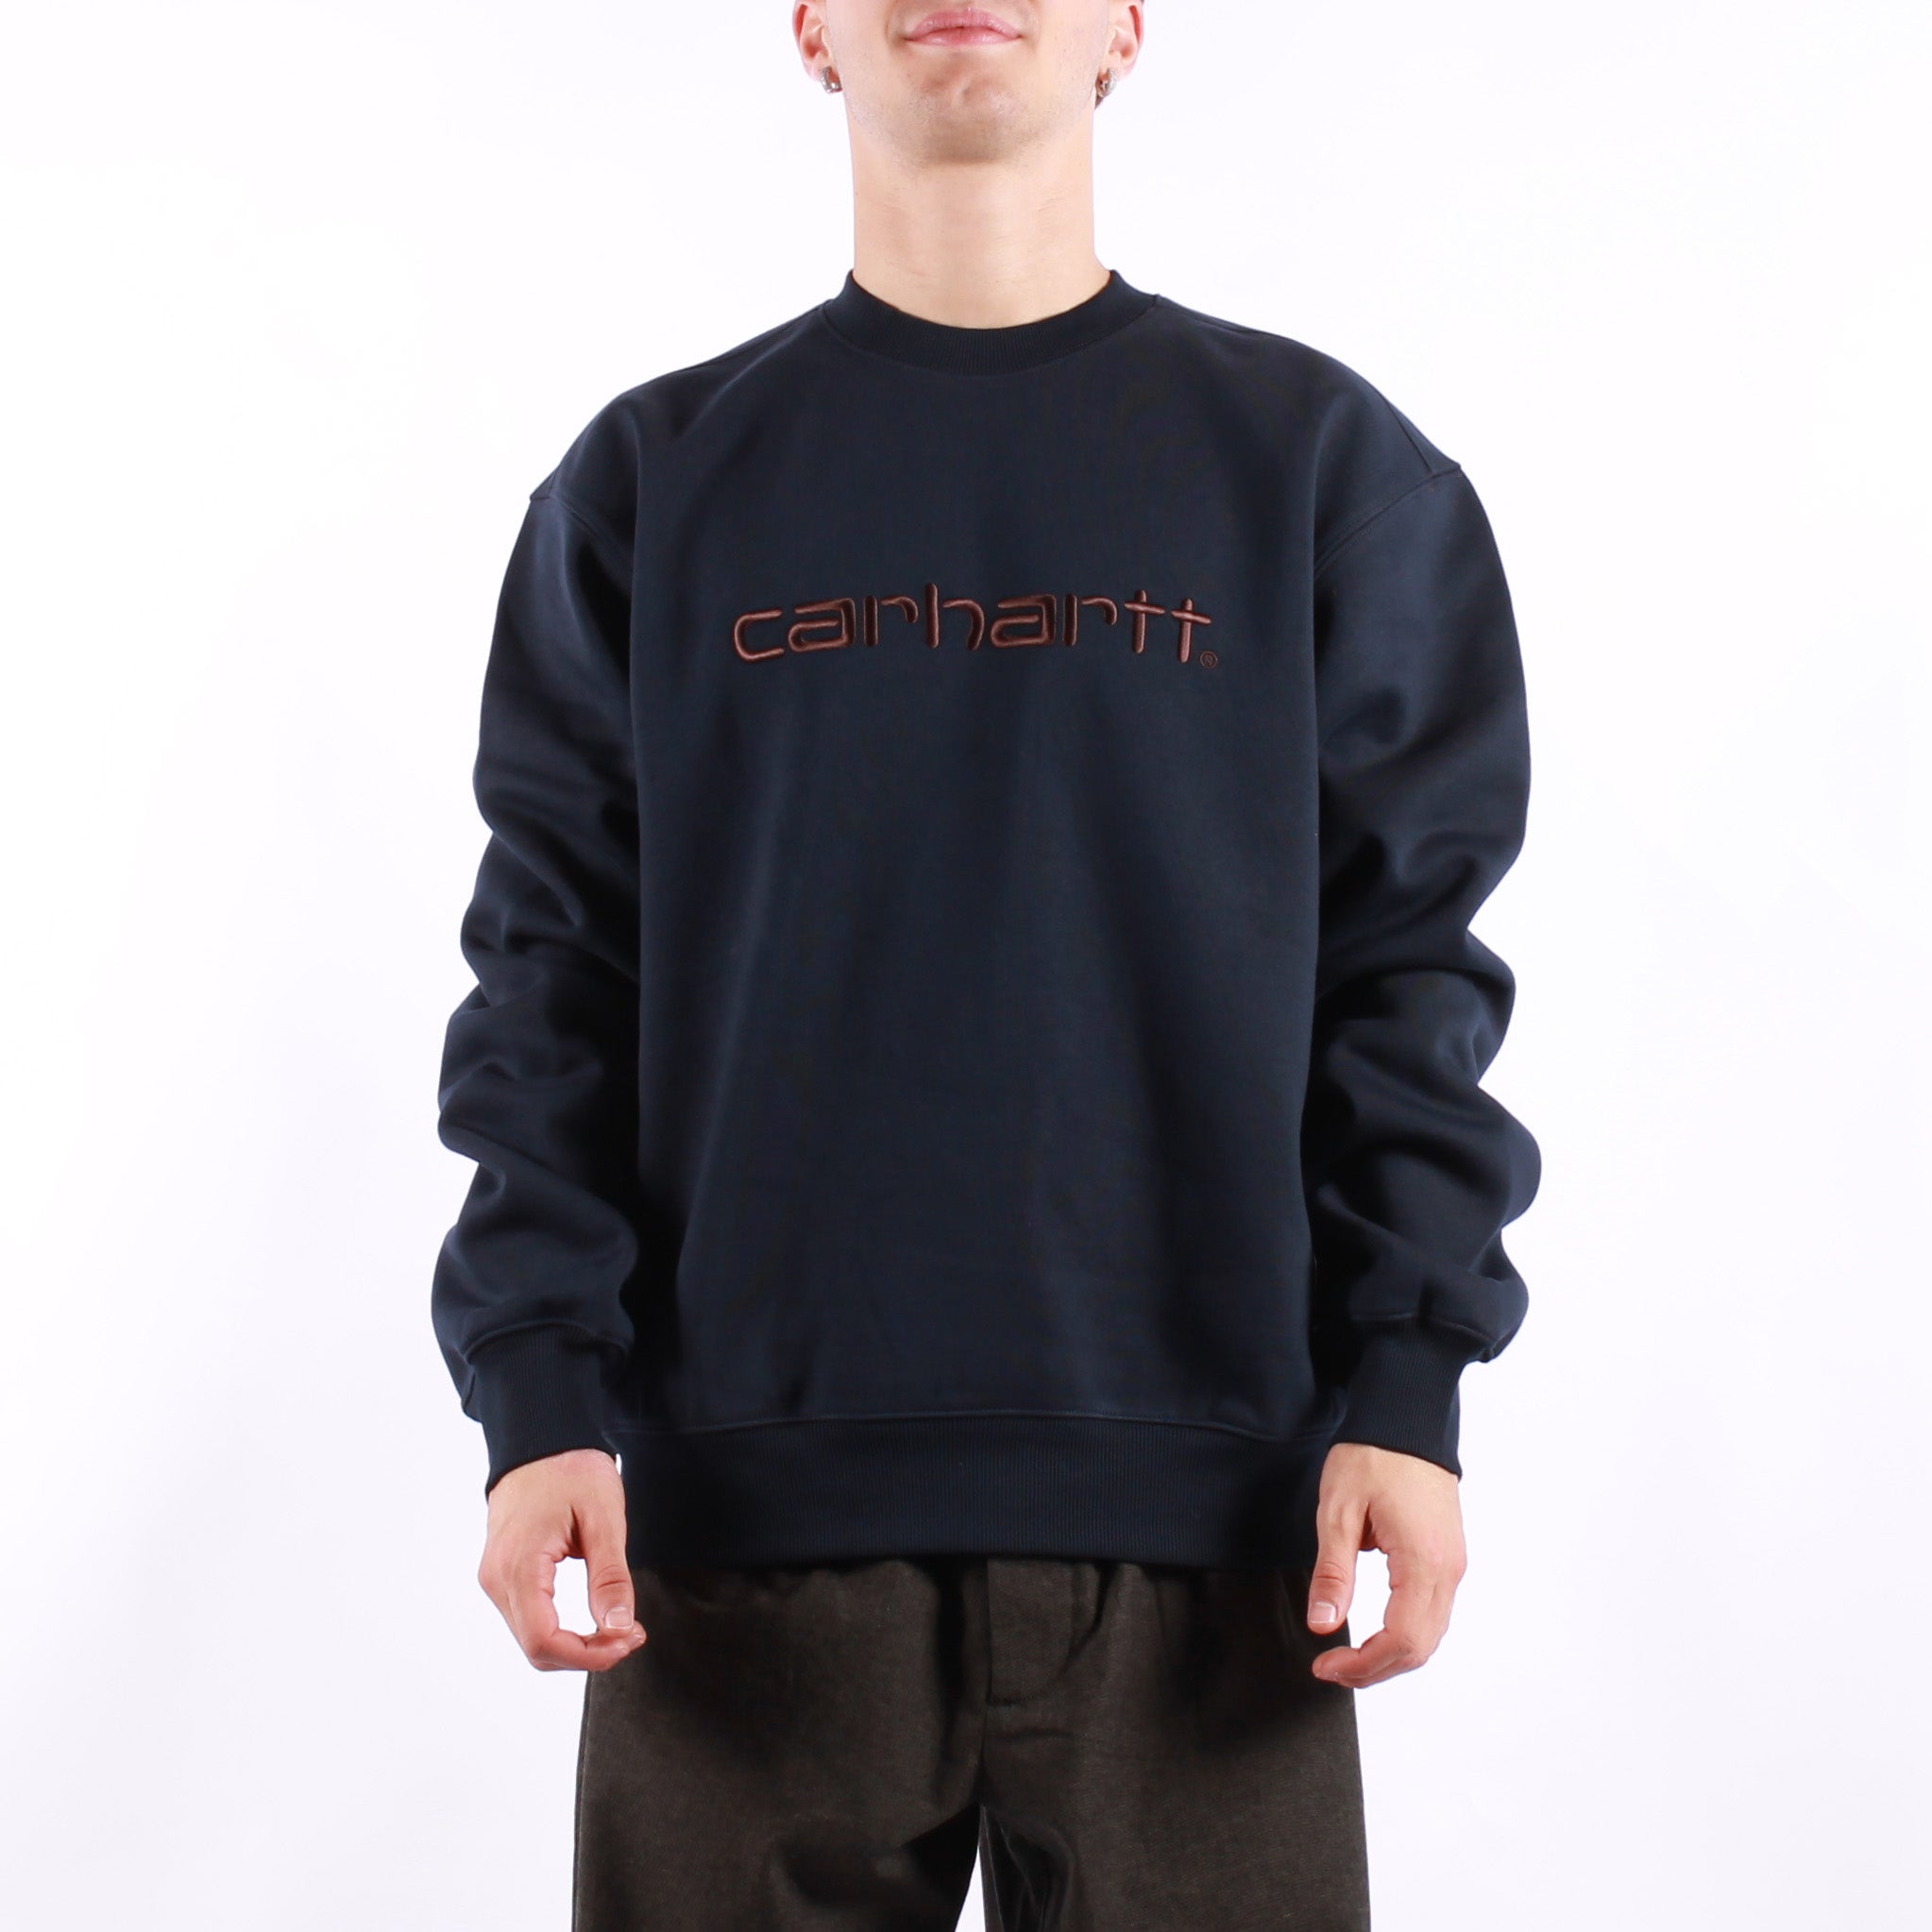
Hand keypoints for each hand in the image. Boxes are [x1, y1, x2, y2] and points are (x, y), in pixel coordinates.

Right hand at [477, 1447, 647, 1670]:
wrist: (540, 1441)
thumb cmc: (571, 1470)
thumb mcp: (603, 1517)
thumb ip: (610, 1576)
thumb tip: (618, 1627)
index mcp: (518, 1565)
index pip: (543, 1640)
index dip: (588, 1655)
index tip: (629, 1639)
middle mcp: (497, 1579)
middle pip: (536, 1648)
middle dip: (587, 1653)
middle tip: (631, 1634)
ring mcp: (496, 1579)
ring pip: (532, 1639)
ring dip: (575, 1646)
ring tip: (619, 1626)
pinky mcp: (503, 1576)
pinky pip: (529, 1620)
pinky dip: (562, 1630)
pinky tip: (594, 1618)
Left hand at [1305, 1441, 1466, 1688]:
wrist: (1406, 1419)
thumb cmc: (1372, 1457)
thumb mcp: (1338, 1512)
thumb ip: (1332, 1573)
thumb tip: (1323, 1625)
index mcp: (1422, 1562)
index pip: (1401, 1640)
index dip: (1363, 1665)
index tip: (1324, 1666)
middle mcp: (1448, 1570)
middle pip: (1420, 1647)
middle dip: (1375, 1669)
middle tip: (1331, 1669)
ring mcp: (1453, 1565)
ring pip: (1429, 1635)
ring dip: (1390, 1655)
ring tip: (1347, 1657)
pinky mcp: (1448, 1557)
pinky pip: (1432, 1613)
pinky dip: (1404, 1634)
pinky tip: (1373, 1633)